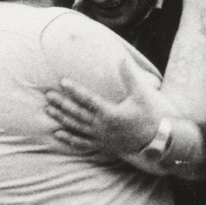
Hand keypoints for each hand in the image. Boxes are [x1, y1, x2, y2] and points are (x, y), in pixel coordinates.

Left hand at [44, 78, 160, 156]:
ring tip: (48, 110)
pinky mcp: (103, 146)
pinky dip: (69, 139)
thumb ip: (130, 76)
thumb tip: (122, 58)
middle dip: (61, 104)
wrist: (157, 142)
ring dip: (61, 119)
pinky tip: (57, 134)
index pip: (88, 100)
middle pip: (77, 114)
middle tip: (48, 95)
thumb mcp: (142, 94)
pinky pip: (82, 143)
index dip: (74, 90)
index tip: (62, 81)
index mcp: (110, 113)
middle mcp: (102, 127)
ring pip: (76, 128)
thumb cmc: (150, 116)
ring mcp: (101, 138)